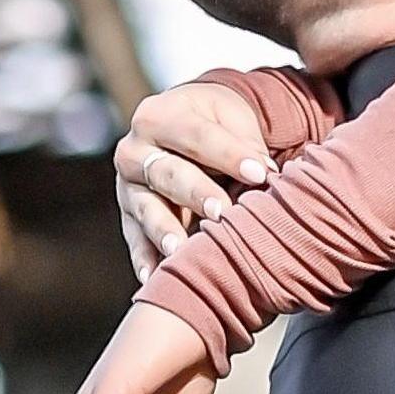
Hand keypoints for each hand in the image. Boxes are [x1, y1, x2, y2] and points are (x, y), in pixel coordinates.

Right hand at [114, 81, 274, 278]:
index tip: (262, 172)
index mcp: (159, 116)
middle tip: (224, 212)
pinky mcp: (129, 215)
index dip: (229, 154)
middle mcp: (134, 149)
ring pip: (147, 208)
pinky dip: (144, 259)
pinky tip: (154, 278)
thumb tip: (266, 176)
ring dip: (165, 230)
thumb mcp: (232, 120)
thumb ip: (245, 143)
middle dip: (197, 193)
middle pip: (167, 173)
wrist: (187, 128)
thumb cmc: (218, 125)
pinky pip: (134, 239)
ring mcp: (128, 186)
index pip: (195, 135)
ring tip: (181, 251)